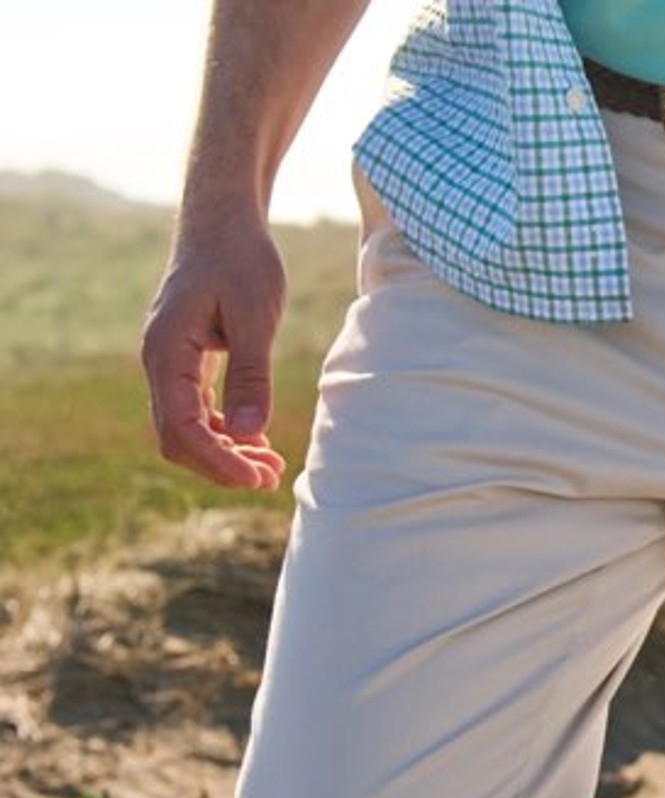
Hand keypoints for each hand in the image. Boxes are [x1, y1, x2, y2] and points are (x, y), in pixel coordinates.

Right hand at [141, 210, 288, 490]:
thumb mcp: (255, 316)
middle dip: (221, 465)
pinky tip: (258, 442)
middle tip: (271, 478)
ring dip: (225, 453)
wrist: (223, 218)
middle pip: (177, 438)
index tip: (259, 478)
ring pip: (186, 429)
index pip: (182, 428)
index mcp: (167, 351)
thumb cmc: (240, 258)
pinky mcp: (185, 361)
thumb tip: (249, 433)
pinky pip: (196, 411)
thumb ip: (250, 375)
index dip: (219, 461)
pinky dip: (224, 432)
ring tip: (272, 467)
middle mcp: (158, 361)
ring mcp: (169, 362)